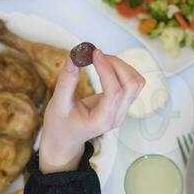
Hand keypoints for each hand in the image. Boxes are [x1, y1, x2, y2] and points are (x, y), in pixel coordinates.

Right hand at [38, 51, 144, 173]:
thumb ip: (66, 82)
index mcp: (101, 121)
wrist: (65, 140)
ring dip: (122, 66)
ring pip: (136, 82)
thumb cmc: (60, 125)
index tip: (94, 53)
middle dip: (116, 64)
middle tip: (96, 55)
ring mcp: (122, 111)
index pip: (114, 92)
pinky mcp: (122, 104)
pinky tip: (106, 66)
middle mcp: (116, 117)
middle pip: (131, 85)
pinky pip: (132, 84)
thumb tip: (74, 57)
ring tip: (101, 60)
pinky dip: (123, 70)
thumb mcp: (58, 104)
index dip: (107, 69)